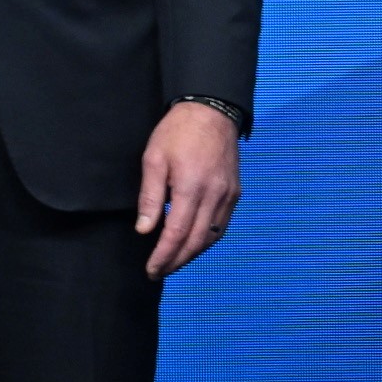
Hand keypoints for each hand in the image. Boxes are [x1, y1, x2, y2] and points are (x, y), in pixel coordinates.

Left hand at [138, 101, 241, 276]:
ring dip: (192, 254)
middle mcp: (215, 195)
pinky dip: (207, 240)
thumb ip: (150, 197)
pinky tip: (194, 243)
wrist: (212, 110)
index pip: (177, 233)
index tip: (151, 269)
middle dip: (176, 261)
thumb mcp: (154, 159)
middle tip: (158, 272)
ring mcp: (228, 195)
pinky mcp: (235, 192)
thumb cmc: (178, 131)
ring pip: (212, 236)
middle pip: (197, 241)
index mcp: (192, 187)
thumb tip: (145, 229)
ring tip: (173, 263)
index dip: (164, 255)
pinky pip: (222, 225)